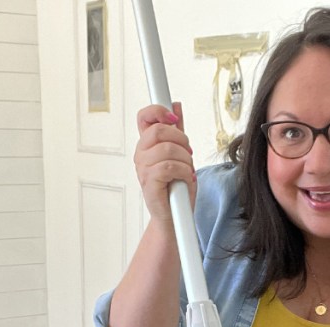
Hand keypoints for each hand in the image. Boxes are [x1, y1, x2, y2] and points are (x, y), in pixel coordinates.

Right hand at [133, 102, 195, 222]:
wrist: (174, 217)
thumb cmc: (176, 188)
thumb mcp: (180, 154)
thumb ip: (177, 131)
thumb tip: (176, 105)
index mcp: (147, 145)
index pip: (144, 117)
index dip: (158, 110)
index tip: (174, 118)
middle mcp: (141, 154)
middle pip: (159, 130)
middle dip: (181, 139)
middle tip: (188, 152)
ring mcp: (143, 168)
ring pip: (169, 149)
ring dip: (186, 160)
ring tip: (187, 170)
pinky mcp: (149, 182)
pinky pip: (170, 167)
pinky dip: (184, 172)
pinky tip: (185, 179)